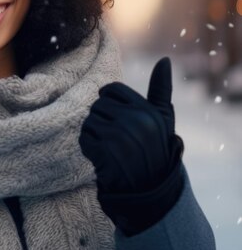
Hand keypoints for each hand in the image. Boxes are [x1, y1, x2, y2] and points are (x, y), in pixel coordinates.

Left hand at [79, 57, 183, 234]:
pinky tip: (104, 158)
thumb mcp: (163, 119)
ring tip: (111, 148)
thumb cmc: (155, 149)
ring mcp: (119, 136)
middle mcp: (135, 120)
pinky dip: (89, 148)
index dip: (110, 103)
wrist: (149, 189)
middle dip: (102, 120)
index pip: (111, 89)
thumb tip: (165, 60)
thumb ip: (161, 89)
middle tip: (116, 139)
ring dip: (94, 134)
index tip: (119, 119)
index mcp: (147, 110)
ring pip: (89, 120)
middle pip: (97, 104)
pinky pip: (84, 138)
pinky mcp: (103, 151)